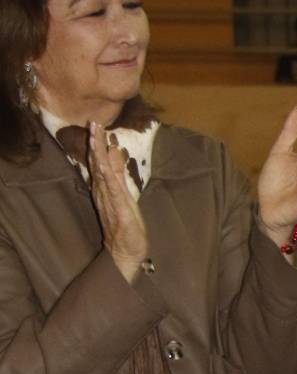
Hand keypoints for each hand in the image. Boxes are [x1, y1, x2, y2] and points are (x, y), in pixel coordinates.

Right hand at [88, 120, 149, 281]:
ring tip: (94, 134)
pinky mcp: (117, 207)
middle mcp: (102, 191)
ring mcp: (108, 198)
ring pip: (101, 171)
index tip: (95, 124)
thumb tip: (115, 151)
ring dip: (98, 153)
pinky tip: (105, 162)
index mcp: (104, 187)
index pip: (99, 161)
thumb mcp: (124, 193)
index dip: (97, 143)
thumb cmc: (125, 224)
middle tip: (92, 122)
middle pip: (97, 162)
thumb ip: (118, 173)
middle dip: (95, 142)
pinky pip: (111, 187)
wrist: (125, 251)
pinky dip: (107, 173)